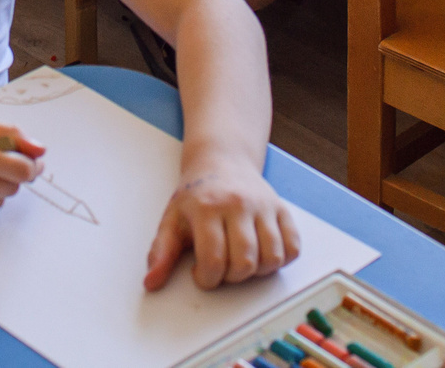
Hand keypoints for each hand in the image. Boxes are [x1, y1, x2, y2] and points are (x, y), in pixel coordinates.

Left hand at [144, 159, 299, 291]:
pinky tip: (263, 253)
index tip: (202, 273)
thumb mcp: (171, 219)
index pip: (214, 260)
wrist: (221, 161)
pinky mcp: (282, 208)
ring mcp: (263, 206)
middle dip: (232, 277)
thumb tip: (151, 283)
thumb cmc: (196, 195)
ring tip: (241, 260)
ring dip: (257, 271)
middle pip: (245, 263)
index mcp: (207, 208)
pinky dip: (282, 259)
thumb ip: (161, 253)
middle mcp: (238, 204)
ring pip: (272, 258)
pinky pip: (293, 247)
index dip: (207, 279)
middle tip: (222, 266)